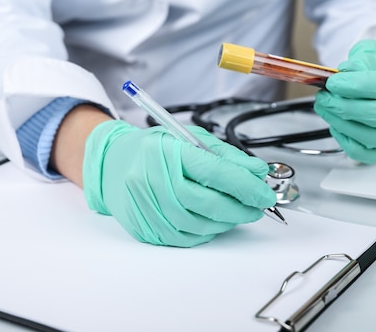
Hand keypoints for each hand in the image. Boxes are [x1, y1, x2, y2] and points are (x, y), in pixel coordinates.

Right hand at [82, 120, 276, 246]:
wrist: (110, 165)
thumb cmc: (153, 149)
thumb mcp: (188, 138)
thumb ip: (224, 155)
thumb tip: (257, 172)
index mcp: (166, 152)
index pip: (214, 172)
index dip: (245, 185)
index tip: (265, 192)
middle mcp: (153, 181)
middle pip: (209, 203)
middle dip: (241, 208)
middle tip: (259, 206)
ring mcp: (146, 208)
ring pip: (200, 225)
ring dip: (227, 222)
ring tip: (239, 212)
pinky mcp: (145, 229)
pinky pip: (185, 238)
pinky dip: (207, 232)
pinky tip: (215, 222)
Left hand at [314, 39, 375, 163]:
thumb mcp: (372, 52)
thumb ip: (360, 61)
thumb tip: (344, 73)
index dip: (358, 86)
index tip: (333, 82)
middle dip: (347, 108)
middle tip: (325, 97)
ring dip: (344, 125)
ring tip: (326, 109)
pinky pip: (369, 154)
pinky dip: (349, 143)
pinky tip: (336, 125)